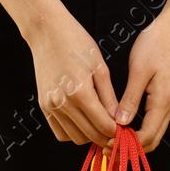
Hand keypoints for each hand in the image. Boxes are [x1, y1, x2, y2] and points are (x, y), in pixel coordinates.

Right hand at [25, 9, 117, 145]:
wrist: (47, 32)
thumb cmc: (77, 43)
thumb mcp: (100, 68)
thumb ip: (109, 97)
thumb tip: (118, 120)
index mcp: (80, 93)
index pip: (103, 125)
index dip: (117, 132)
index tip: (125, 130)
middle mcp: (63, 103)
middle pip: (90, 135)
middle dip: (106, 137)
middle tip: (116, 131)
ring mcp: (51, 107)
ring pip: (75, 138)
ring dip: (90, 136)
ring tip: (100, 126)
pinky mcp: (44, 107)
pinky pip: (60, 133)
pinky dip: (74, 133)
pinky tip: (84, 123)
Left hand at [115, 14, 169, 150]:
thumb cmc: (155, 44)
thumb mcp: (139, 71)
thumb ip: (131, 99)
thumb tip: (121, 123)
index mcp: (163, 102)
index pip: (147, 136)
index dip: (127, 145)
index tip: (108, 144)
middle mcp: (169, 107)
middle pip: (152, 141)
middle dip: (130, 149)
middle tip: (107, 149)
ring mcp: (168, 104)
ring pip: (152, 134)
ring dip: (134, 141)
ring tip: (112, 140)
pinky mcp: (165, 99)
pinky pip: (152, 123)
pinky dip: (138, 131)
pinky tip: (122, 128)